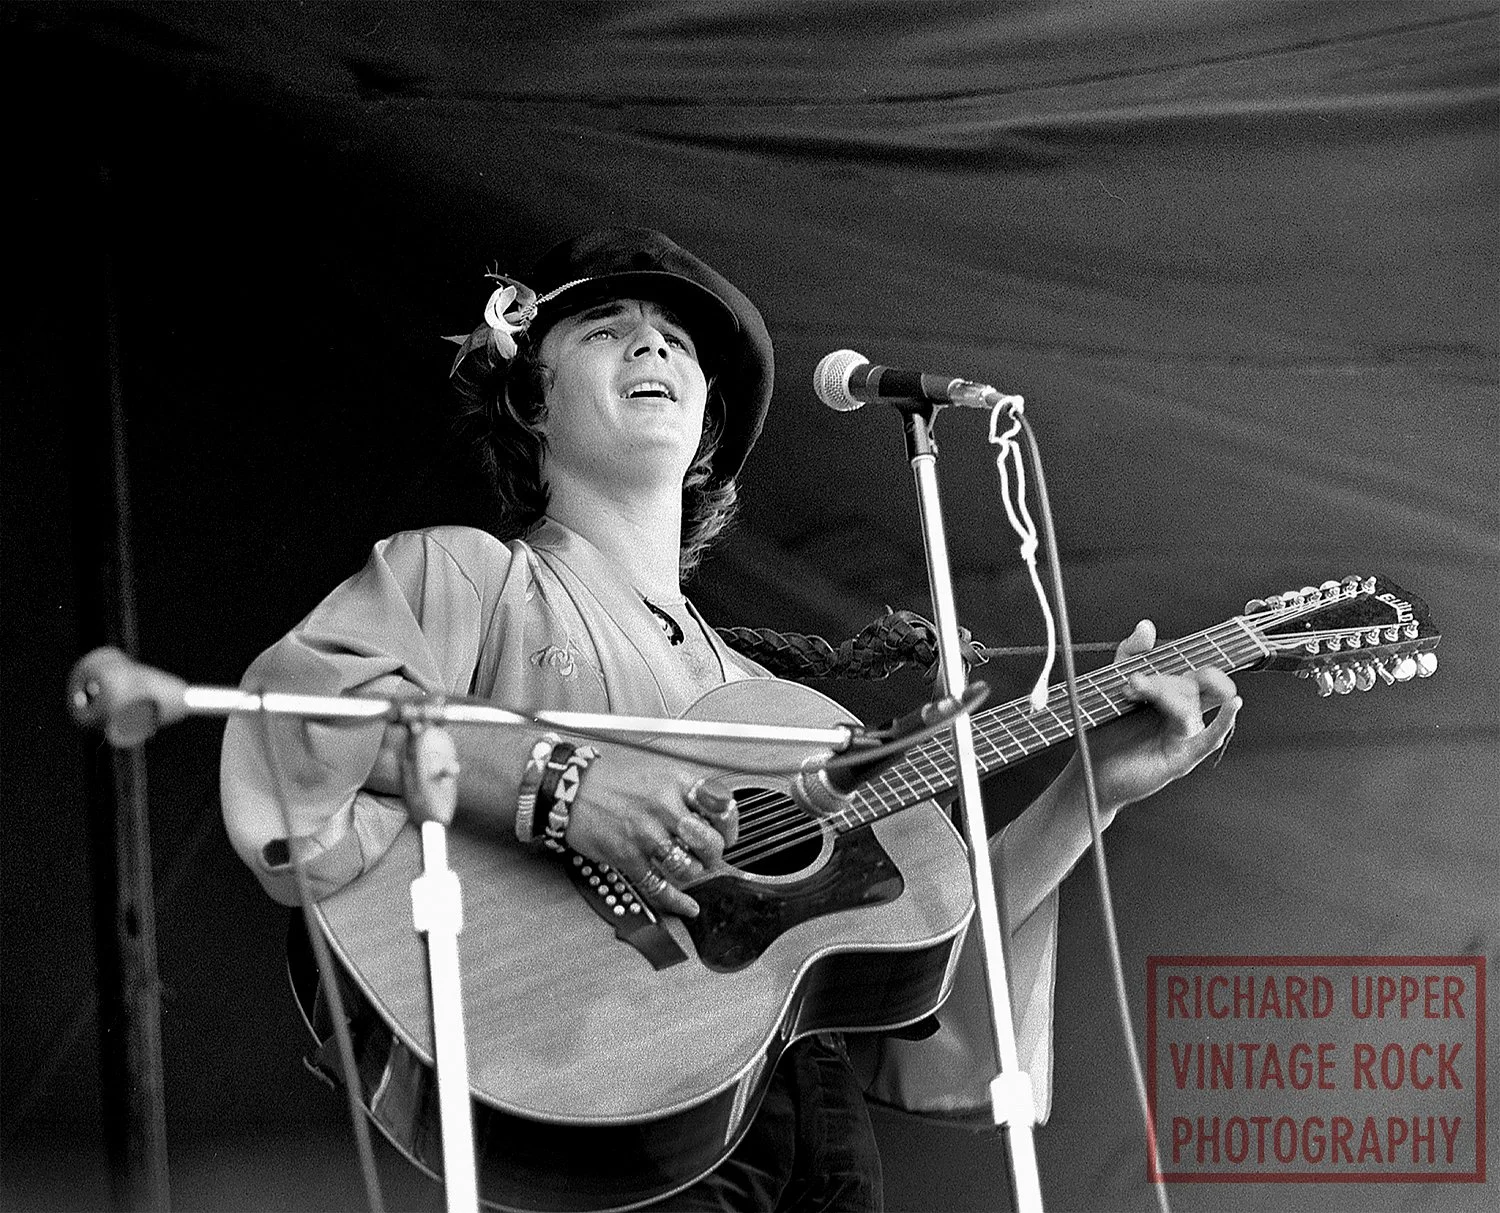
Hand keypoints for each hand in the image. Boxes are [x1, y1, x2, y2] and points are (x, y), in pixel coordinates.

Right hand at [562, 746, 738, 918]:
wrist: (570, 788)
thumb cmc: (611, 781)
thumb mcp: (656, 772)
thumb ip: (685, 793)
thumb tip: (715, 816)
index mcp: (675, 782)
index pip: (721, 807)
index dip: (729, 826)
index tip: (727, 834)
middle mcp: (663, 807)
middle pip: (710, 842)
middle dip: (714, 854)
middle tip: (708, 855)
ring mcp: (645, 834)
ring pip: (688, 868)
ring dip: (693, 873)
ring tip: (687, 867)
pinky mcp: (627, 857)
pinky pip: (659, 887)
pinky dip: (677, 902)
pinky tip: (688, 906)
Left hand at [1078, 619, 1241, 812]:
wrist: (1091, 770)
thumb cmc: (1106, 730)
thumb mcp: (1113, 685)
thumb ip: (1131, 655)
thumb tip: (1147, 626)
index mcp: (1173, 694)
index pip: (1189, 669)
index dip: (1173, 660)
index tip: (1146, 664)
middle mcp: (1184, 712)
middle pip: (1191, 683)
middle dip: (1160, 679)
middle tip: (1131, 683)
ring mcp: (1186, 734)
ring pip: (1190, 704)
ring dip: (1162, 693)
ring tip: (1130, 692)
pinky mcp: (1184, 756)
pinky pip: (1212, 736)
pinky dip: (1225, 720)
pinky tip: (1232, 705)